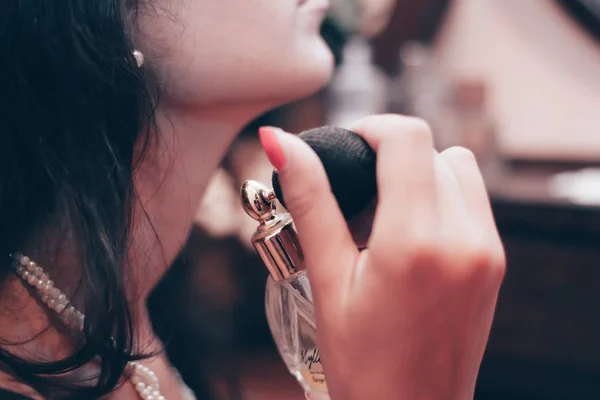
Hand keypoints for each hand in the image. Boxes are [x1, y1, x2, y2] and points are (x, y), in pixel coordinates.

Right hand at [259, 115, 505, 399]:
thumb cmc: (362, 362)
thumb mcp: (327, 279)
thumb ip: (310, 202)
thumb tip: (280, 142)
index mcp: (416, 242)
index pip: (409, 139)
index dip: (372, 129)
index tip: (346, 149)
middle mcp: (465, 238)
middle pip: (433, 150)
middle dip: (390, 158)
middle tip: (356, 198)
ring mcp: (488, 250)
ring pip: (459, 169)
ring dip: (420, 175)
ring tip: (384, 217)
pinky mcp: (495, 262)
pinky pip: (472, 200)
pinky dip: (441, 198)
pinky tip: (410, 236)